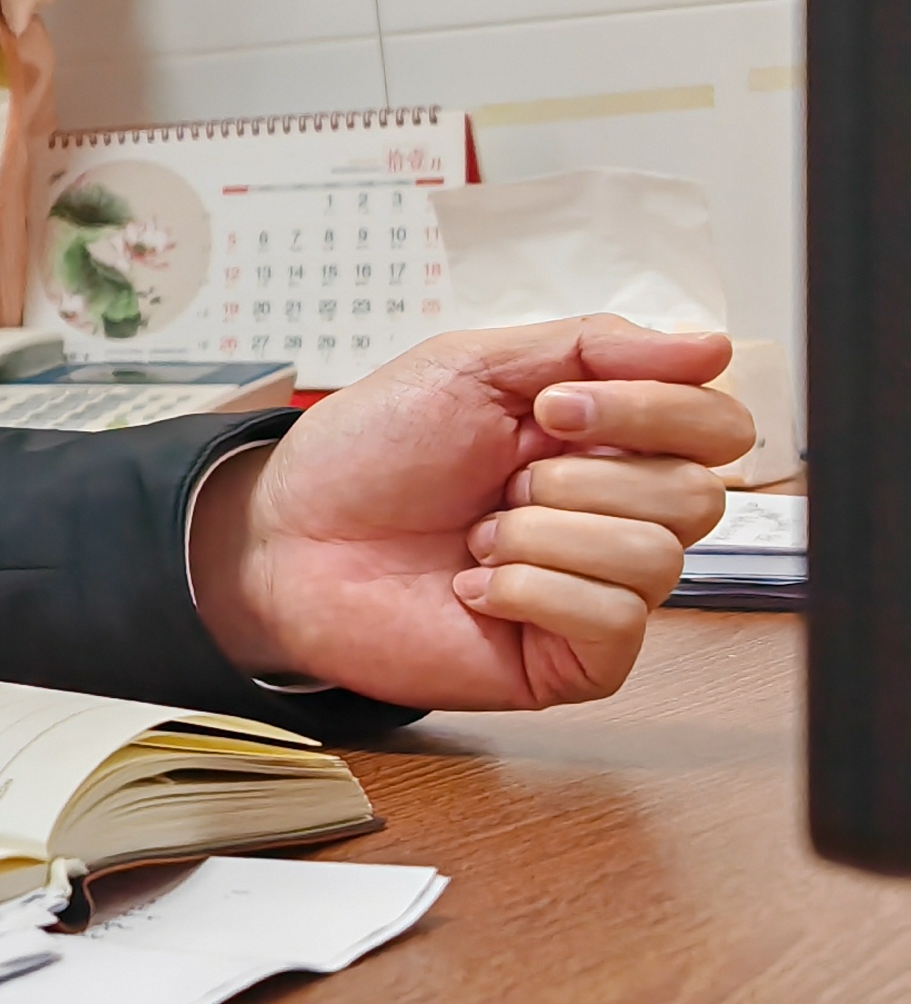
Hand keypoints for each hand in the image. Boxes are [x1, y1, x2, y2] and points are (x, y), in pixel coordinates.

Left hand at [188, 315, 750, 708]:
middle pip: (698, 494)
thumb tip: (709, 344)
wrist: (287, 537)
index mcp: (606, 439)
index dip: (654, 409)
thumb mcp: (468, 367)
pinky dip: (528, 587)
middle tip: (501, 478)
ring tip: (477, 535)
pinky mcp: (575, 658)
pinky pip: (613, 619)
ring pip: (654, 555)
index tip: (553, 406)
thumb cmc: (368, 454)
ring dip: (541, 533)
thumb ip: (588, 345)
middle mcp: (618, 514)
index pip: (717, 425)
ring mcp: (601, 590)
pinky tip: (473, 585)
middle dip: (579, 475)